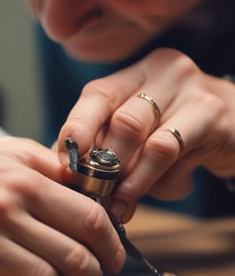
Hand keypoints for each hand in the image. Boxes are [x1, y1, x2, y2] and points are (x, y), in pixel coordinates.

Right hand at [0, 138, 124, 275]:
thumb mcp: (1, 152)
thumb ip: (47, 165)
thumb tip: (87, 186)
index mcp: (21, 182)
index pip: (90, 220)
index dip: (112, 244)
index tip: (114, 255)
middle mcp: (2, 214)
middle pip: (75, 259)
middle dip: (92, 273)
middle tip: (89, 274)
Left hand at [58, 48, 234, 222]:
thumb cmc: (180, 135)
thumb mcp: (142, 137)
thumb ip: (109, 149)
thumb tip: (67, 179)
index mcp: (135, 75)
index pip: (95, 95)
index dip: (75, 131)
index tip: (65, 166)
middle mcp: (160, 72)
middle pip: (118, 119)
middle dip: (102, 164)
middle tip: (93, 193)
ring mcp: (188, 88)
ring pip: (140, 135)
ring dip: (126, 177)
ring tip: (119, 202)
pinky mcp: (211, 113)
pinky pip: (169, 149)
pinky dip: (155, 178)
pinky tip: (157, 190)